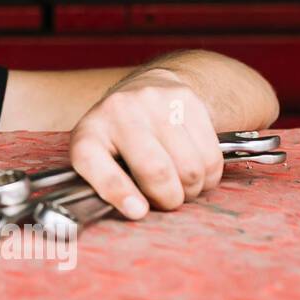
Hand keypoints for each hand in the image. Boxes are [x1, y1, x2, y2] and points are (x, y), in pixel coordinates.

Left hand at [67, 67, 223, 218]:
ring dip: (191, 189)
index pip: (93, 162)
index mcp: (88, 133)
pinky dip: (209, 176)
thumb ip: (106, 186)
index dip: (118, 191)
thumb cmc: (116, 138)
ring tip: (181, 185)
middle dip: (168, 199)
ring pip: (190, 168)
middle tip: (166, 201)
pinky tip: (196, 170)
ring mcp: (154, 102)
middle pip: (156, 171)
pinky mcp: (186, 100)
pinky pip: (211, 156)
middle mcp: (119, 112)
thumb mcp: (97, 160)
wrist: (141, 88)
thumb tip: (137, 211)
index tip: (138, 211)